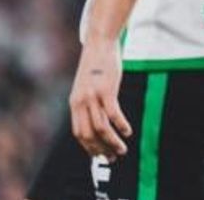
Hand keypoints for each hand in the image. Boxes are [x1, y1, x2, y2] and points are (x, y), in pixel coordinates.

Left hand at [69, 39, 131, 160]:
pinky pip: (113, 114)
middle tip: (114, 157)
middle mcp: (81, 102)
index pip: (79, 133)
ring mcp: (93, 97)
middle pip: (89, 135)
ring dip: (112, 142)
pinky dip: (120, 126)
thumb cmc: (96, 65)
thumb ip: (88, 102)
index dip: (89, 148)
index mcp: (75, 103)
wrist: (99, 45)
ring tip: (123, 149)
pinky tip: (128, 131)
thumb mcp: (87, 86)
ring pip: (101, 128)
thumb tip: (96, 118)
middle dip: (101, 149)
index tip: (101, 156)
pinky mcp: (107, 90)